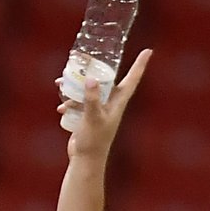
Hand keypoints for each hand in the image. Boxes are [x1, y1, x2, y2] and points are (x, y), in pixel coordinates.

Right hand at [63, 46, 151, 162]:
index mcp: (118, 101)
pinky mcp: (87, 116)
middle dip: (96, 69)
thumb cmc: (94, 141)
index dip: (140, 64)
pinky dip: (69, 102)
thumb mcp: (93, 117)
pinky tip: (61, 107)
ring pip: (89, 90)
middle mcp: (110, 103)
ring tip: (61, 82)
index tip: (148, 50)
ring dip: (75, 86)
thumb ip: (92, 99)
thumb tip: (91, 80)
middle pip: (107, 79)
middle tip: (88, 58)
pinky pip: (78, 103)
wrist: (86, 160)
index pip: (132, 78)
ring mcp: (98, 109)